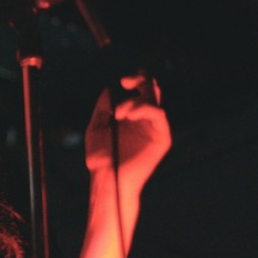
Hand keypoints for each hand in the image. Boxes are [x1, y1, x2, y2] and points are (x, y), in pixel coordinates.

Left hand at [85, 74, 171, 194]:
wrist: (107, 178)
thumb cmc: (100, 157)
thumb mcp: (96, 127)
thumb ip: (103, 107)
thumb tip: (109, 88)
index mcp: (131, 116)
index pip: (139, 90)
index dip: (135, 80)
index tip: (121, 80)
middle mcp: (145, 120)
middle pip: (152, 90)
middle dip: (141, 79)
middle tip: (125, 81)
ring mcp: (154, 128)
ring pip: (154, 100)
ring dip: (135, 100)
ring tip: (119, 113)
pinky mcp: (161, 138)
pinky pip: (159, 115)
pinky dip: (144, 108)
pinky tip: (128, 115)